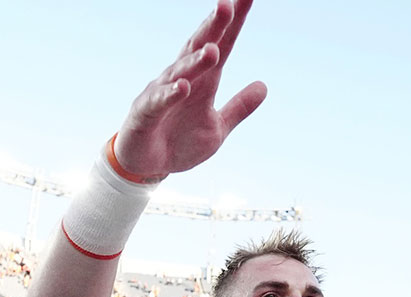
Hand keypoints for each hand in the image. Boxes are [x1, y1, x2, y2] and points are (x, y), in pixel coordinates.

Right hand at [114, 0, 267, 177]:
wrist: (146, 167)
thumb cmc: (180, 143)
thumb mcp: (218, 128)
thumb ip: (239, 107)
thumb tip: (264, 86)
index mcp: (202, 80)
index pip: (221, 46)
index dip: (234, 24)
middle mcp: (181, 79)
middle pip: (198, 48)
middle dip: (212, 27)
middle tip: (227, 5)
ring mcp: (161, 94)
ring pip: (180, 72)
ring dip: (195, 61)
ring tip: (213, 50)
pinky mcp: (145, 114)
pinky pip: (159, 102)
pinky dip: (170, 94)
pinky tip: (183, 86)